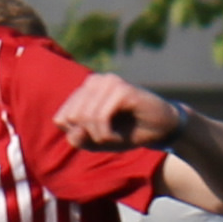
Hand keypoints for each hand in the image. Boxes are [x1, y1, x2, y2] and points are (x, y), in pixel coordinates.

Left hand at [53, 73, 181, 151]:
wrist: (161, 130)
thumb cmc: (128, 132)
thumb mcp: (97, 141)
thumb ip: (78, 138)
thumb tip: (73, 129)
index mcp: (85, 89)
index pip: (61, 117)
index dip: (77, 135)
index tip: (98, 136)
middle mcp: (94, 80)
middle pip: (71, 118)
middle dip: (89, 135)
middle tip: (108, 137)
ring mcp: (108, 82)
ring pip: (85, 117)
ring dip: (100, 136)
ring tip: (116, 136)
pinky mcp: (121, 89)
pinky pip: (100, 118)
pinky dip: (108, 135)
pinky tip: (121, 136)